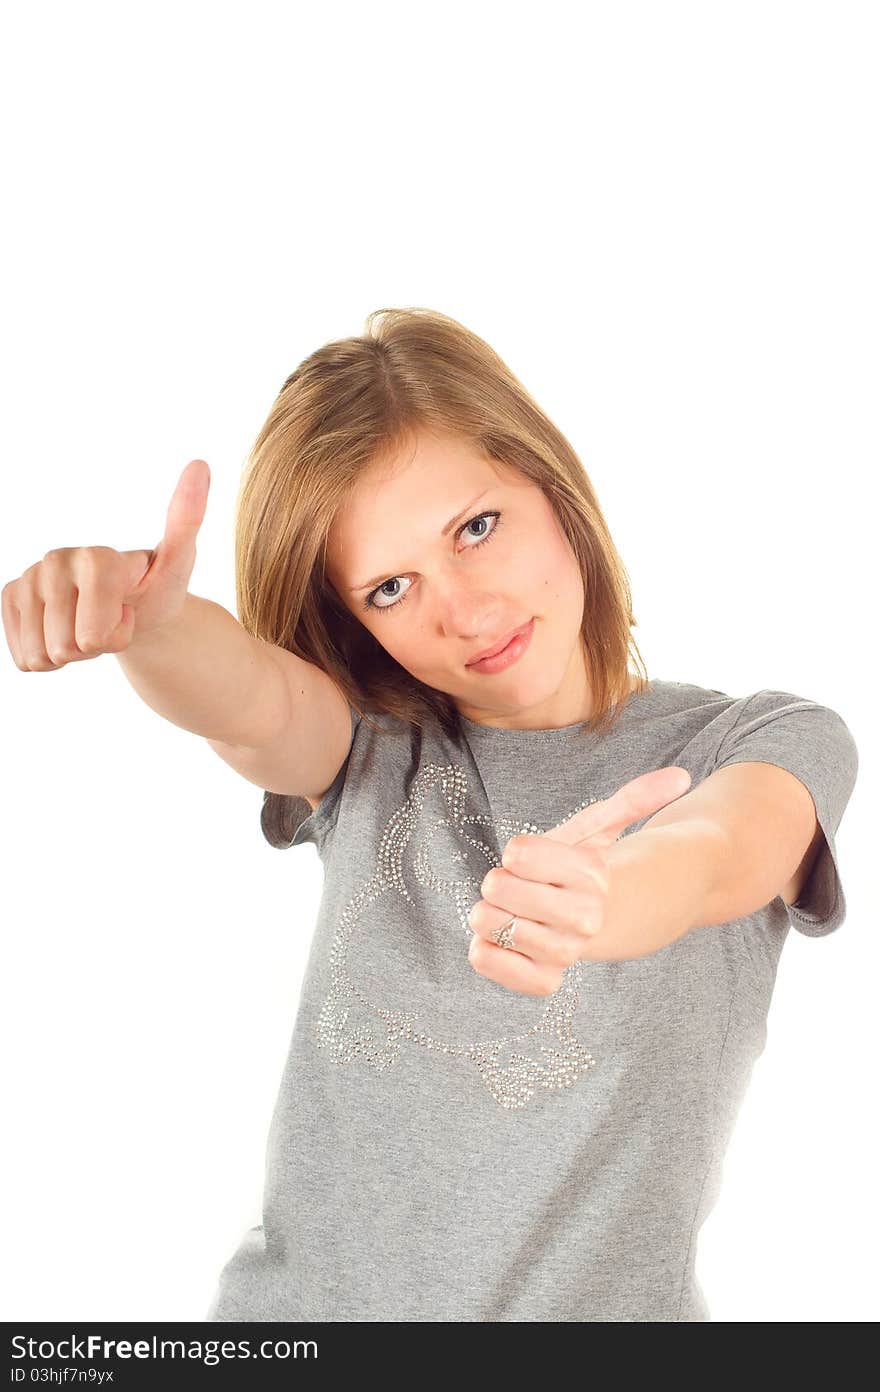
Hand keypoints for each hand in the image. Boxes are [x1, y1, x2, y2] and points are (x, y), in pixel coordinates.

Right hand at [1, 459, 210, 670]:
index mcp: (95, 556)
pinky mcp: (11, 598)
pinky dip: (50, 659)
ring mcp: (29, 578)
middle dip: (96, 646)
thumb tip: (200, 464)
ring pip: (44, 655)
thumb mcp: (180, 563)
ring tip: (91, 623)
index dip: (118, 635)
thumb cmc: (156, 586)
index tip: (130, 610)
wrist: (132, 606)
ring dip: (74, 654)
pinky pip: (26, 658)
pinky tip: (67, 631)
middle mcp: (55, 559)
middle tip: (112, 619)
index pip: (95, 634)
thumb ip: (187, 518)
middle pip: (68, 647)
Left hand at [466, 765, 692, 995]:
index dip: (517, 854)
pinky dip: (483, 949)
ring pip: (490, 923)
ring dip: (488, 914)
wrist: (591, 925)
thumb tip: (682, 776)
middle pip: (498, 887)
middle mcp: (582, 917)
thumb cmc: (582, 870)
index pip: (517, 853)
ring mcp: (563, 952)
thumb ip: (634, 800)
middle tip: (516, 888)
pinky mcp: (541, 981)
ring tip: (511, 913)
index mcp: (592, 875)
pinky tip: (500, 940)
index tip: (531, 860)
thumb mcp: (602, 829)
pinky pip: (483, 960)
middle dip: (497, 882)